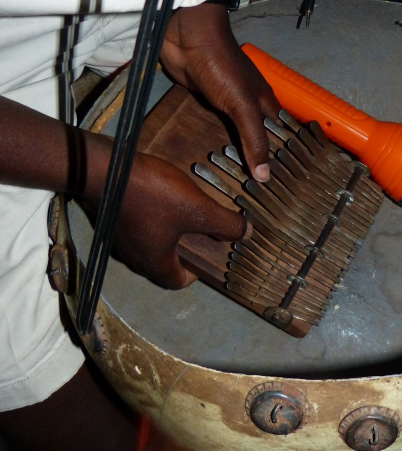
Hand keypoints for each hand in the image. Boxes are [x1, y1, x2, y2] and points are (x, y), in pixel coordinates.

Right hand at [85, 141, 250, 288]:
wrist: (105, 168)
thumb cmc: (152, 195)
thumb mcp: (197, 209)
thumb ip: (225, 223)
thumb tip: (247, 234)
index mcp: (155, 262)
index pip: (178, 282)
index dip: (197, 274)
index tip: (210, 259)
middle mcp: (135, 256)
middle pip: (164, 264)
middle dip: (186, 252)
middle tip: (204, 235)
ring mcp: (122, 237)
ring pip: (151, 244)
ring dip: (170, 234)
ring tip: (187, 215)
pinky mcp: (115, 217)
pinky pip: (140, 226)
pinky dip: (155, 219)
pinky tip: (165, 199)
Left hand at [160, 3, 279, 180]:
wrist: (187, 38)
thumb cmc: (222, 67)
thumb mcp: (242, 104)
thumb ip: (254, 138)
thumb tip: (265, 176)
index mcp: (265, 103)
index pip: (280, 136)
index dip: (283, 158)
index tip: (284, 186)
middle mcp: (250, 105)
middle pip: (257, 138)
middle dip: (257, 160)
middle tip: (256, 194)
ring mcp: (227, 104)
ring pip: (235, 135)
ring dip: (234, 154)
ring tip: (234, 185)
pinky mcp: (206, 103)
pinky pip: (214, 129)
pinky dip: (214, 143)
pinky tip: (211, 162)